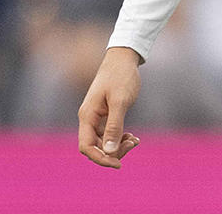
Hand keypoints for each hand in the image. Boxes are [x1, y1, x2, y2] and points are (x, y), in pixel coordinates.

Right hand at [77, 46, 142, 168]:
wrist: (123, 57)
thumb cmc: (120, 76)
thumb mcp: (120, 101)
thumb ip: (114, 126)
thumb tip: (109, 152)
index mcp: (87, 115)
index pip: (86, 147)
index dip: (100, 158)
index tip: (118, 163)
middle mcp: (88, 118)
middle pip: (95, 147)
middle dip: (113, 151)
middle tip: (133, 143)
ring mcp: (96, 116)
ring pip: (103, 142)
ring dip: (118, 146)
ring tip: (135, 140)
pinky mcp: (105, 114)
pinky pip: (108, 134)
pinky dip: (120, 137)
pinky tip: (132, 137)